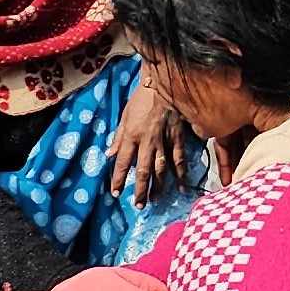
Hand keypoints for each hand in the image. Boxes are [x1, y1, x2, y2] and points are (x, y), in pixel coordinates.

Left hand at [107, 72, 183, 198]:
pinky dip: (180, 175)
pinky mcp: (177, 140)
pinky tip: (180, 187)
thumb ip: (118, 137)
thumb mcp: (125, 116)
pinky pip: (179, 160)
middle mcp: (147, 143)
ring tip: (154, 200)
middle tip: (138, 205)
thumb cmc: (142, 99)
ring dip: (158, 187)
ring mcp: (164, 143)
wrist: (164, 85)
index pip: (122, 163)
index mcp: (131, 136)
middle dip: (139, 191)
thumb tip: (109, 155)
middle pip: (142, 172)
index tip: (115, 193)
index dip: (117, 179)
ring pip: (161, 170)